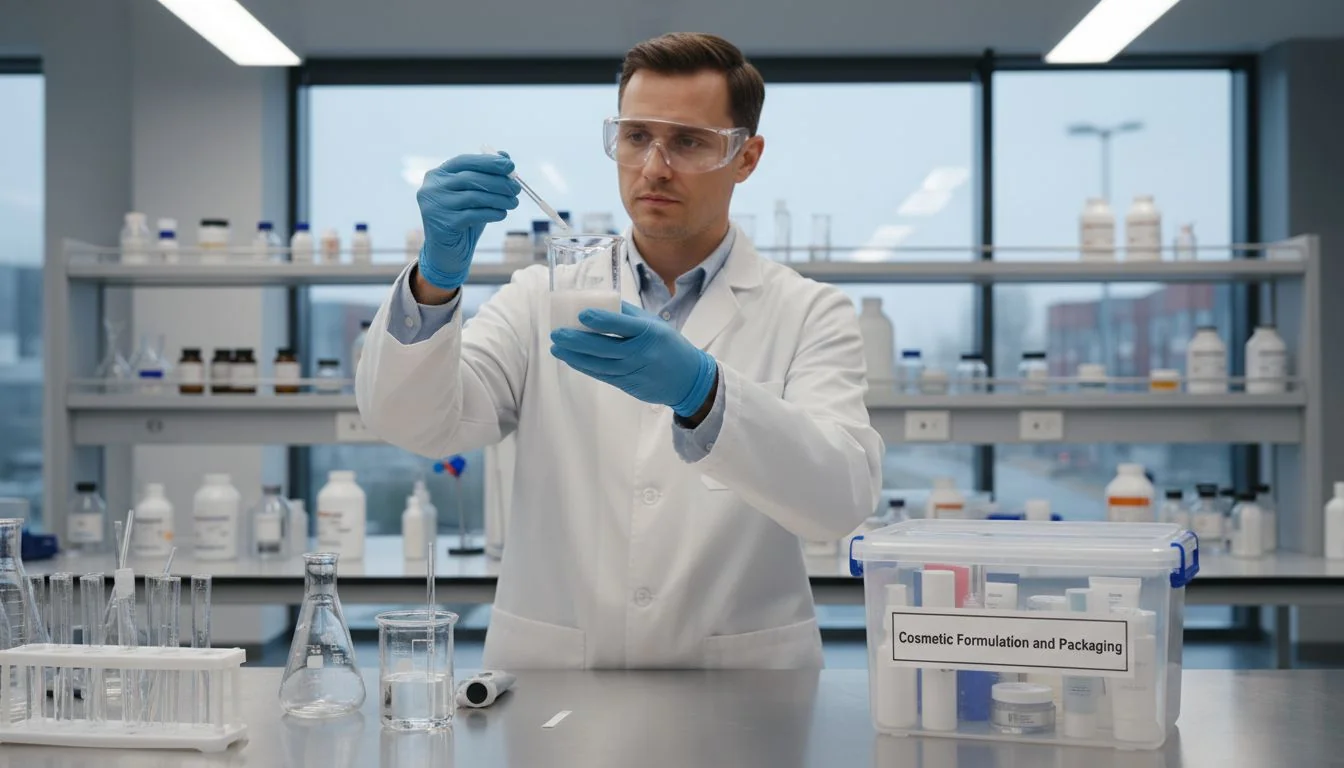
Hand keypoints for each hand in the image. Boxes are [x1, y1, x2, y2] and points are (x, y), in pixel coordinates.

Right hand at [415, 153, 520, 289]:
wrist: (447, 251)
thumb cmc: (462, 218)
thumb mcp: (473, 194)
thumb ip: (485, 175)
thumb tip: (505, 155)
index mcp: (437, 175)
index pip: (464, 161)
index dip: (489, 162)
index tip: (511, 165)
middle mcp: (432, 188)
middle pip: (471, 178)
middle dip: (498, 182)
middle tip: (516, 188)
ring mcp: (435, 206)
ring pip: (474, 197)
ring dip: (499, 199)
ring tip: (513, 203)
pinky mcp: (443, 223)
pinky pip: (474, 214)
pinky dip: (492, 213)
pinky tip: (502, 214)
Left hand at [550, 302, 716, 417]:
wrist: (687, 379)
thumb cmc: (668, 344)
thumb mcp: (655, 324)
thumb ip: (629, 314)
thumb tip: (600, 303)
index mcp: (649, 332)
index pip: (622, 325)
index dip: (601, 320)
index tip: (582, 314)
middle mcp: (640, 352)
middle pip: (604, 347)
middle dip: (578, 341)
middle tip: (557, 334)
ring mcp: (633, 371)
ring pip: (599, 364)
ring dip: (575, 357)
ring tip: (557, 348)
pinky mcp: (628, 384)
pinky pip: (603, 375)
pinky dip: (585, 367)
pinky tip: (571, 360)